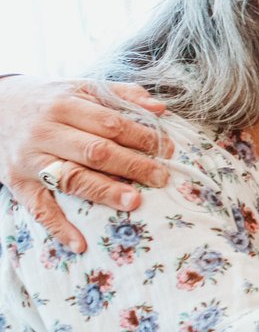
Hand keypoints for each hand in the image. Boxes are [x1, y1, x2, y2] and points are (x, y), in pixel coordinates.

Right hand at [0, 76, 171, 251]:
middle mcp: (46, 132)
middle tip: (161, 178)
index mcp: (65, 105)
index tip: (167, 149)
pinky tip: (81, 244)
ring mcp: (30, 160)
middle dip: (132, 165)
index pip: (110, 123)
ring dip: (104, 192)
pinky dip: (59, 228)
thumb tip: (160, 108)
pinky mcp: (17, 183)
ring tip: (134, 202)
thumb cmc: (48, 99)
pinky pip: (38, 209)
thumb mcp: (80, 87)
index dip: (141, 137)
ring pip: (70, 178)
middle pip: (95, 151)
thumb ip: (120, 94)